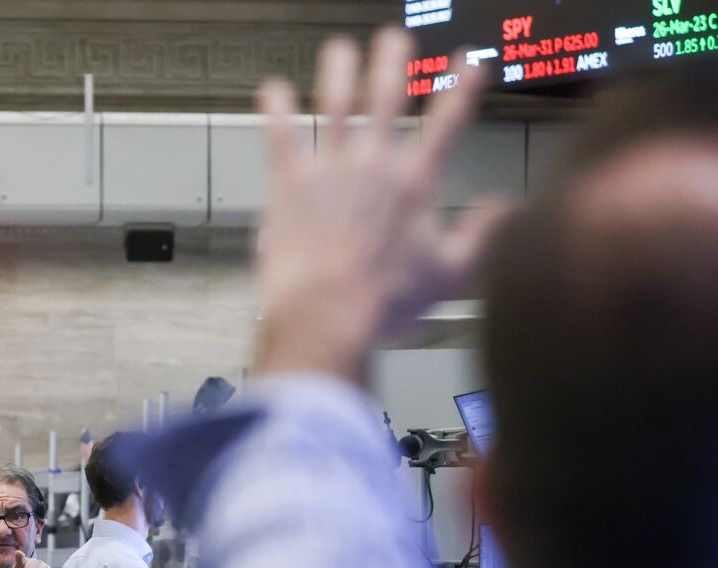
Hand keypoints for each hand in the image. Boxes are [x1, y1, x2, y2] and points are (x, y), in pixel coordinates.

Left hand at [254, 28, 505, 383]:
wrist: (328, 315)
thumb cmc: (387, 302)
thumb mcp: (450, 274)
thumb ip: (482, 234)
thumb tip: (510, 206)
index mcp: (415, 182)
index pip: (447, 122)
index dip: (461, 88)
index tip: (468, 62)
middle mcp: (374, 163)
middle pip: (387, 97)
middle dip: (393, 61)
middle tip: (395, 38)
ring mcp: (330, 168)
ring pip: (335, 103)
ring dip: (339, 70)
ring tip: (339, 47)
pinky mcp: (289, 182)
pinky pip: (280, 134)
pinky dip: (276, 107)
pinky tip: (271, 87)